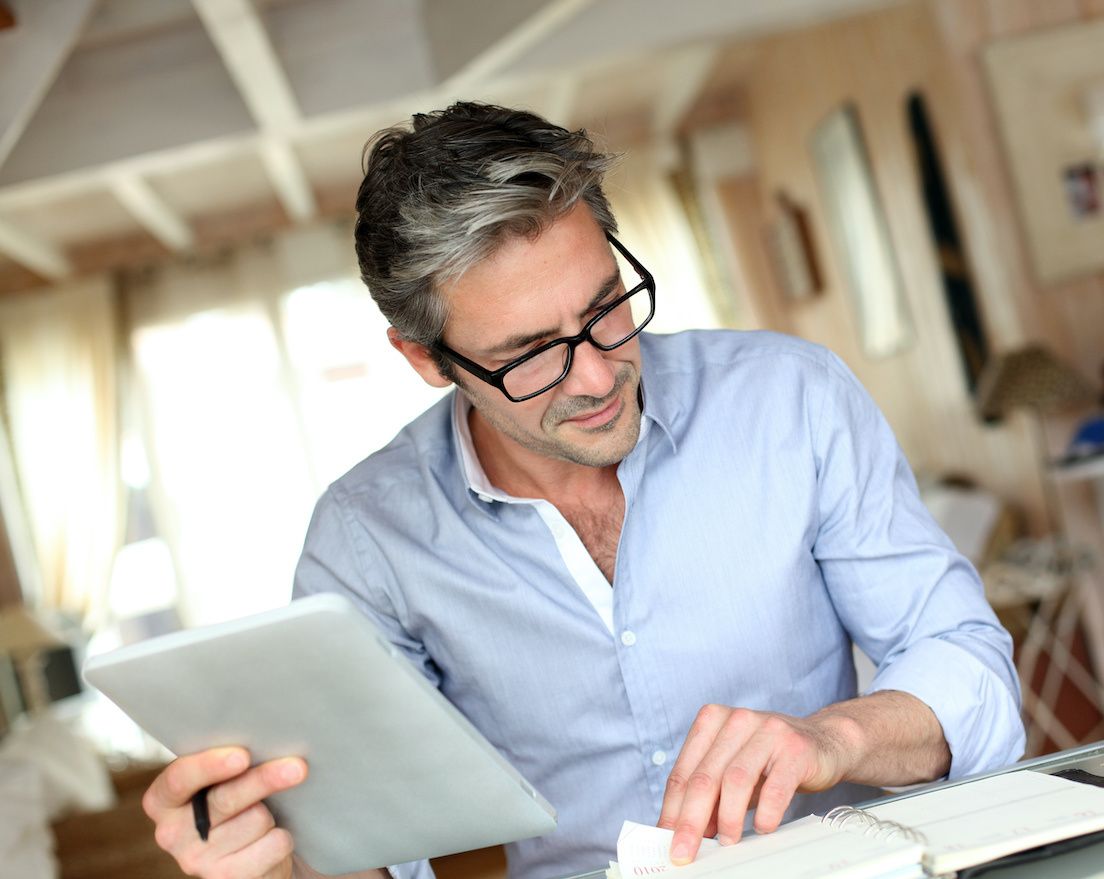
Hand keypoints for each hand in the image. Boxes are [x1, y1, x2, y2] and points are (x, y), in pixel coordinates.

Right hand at [142, 746, 307, 877]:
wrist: (249, 852)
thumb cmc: (235, 799)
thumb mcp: (222, 778)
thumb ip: (228, 761)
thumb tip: (268, 742)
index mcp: (163, 800)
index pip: (179, 780)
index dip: (210, 766)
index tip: (242, 756)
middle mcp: (172, 834)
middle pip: (225, 800)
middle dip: (263, 780)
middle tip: (297, 767)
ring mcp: (197, 861)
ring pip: (256, 820)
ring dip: (272, 812)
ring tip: (265, 814)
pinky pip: (273, 845)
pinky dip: (281, 837)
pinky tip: (270, 838)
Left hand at [657, 705, 853, 864]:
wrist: (824, 742)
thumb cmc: (770, 760)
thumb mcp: (733, 773)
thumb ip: (709, 796)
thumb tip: (685, 832)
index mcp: (712, 720)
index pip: (683, 771)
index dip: (672, 809)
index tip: (666, 838)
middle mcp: (737, 720)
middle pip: (705, 777)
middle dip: (690, 820)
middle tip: (685, 850)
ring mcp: (767, 730)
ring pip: (735, 780)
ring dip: (727, 818)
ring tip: (728, 840)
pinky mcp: (795, 748)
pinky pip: (775, 786)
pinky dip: (766, 813)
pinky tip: (763, 828)